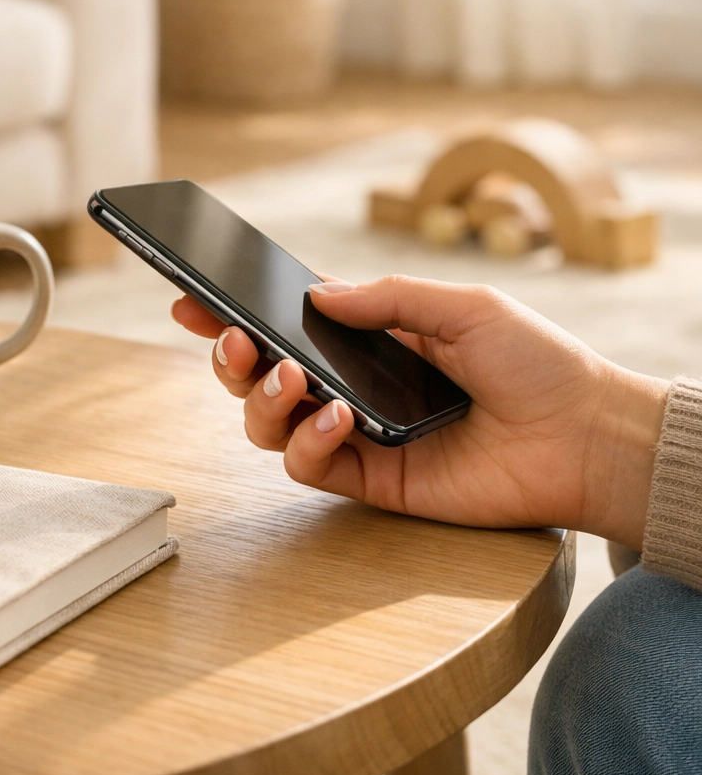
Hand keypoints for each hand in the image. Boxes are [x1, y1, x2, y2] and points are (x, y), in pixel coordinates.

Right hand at [172, 277, 668, 548]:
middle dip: (228, 359)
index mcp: (368, 341)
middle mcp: (349, 388)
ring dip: (262, 399)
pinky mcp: (371, 481)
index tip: (190, 300)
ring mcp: (356, 437)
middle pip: (259, 378)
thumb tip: (316, 293)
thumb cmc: (533, 361)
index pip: (285, 326)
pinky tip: (338, 418)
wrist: (584, 434)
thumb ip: (387, 297)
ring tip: (293, 377)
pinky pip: (308, 466)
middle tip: (232, 340)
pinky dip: (308, 441)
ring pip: (267, 425)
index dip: (233, 315)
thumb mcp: (462, 306)